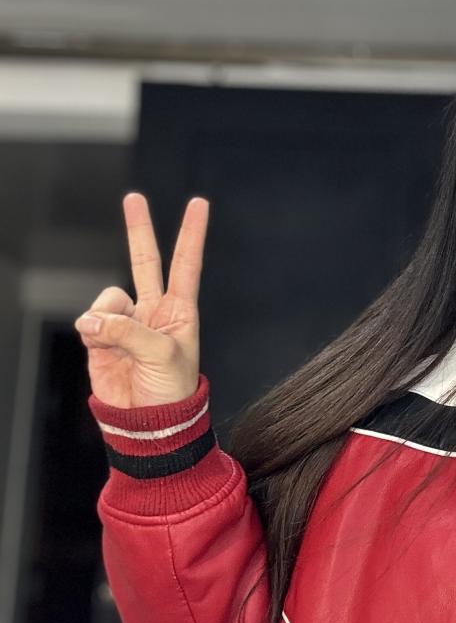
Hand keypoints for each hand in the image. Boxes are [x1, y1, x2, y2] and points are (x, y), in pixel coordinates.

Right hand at [75, 192, 207, 408]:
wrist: (148, 424)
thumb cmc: (171, 393)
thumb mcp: (162, 357)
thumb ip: (129, 331)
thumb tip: (93, 320)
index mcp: (180, 312)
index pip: (187, 264)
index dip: (191, 234)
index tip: (199, 204)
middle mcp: (153, 311)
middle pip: (144, 261)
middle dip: (138, 229)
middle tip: (134, 198)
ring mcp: (126, 322)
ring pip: (108, 298)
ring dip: (106, 316)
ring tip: (114, 342)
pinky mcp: (101, 337)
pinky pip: (89, 320)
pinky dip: (91, 331)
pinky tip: (100, 347)